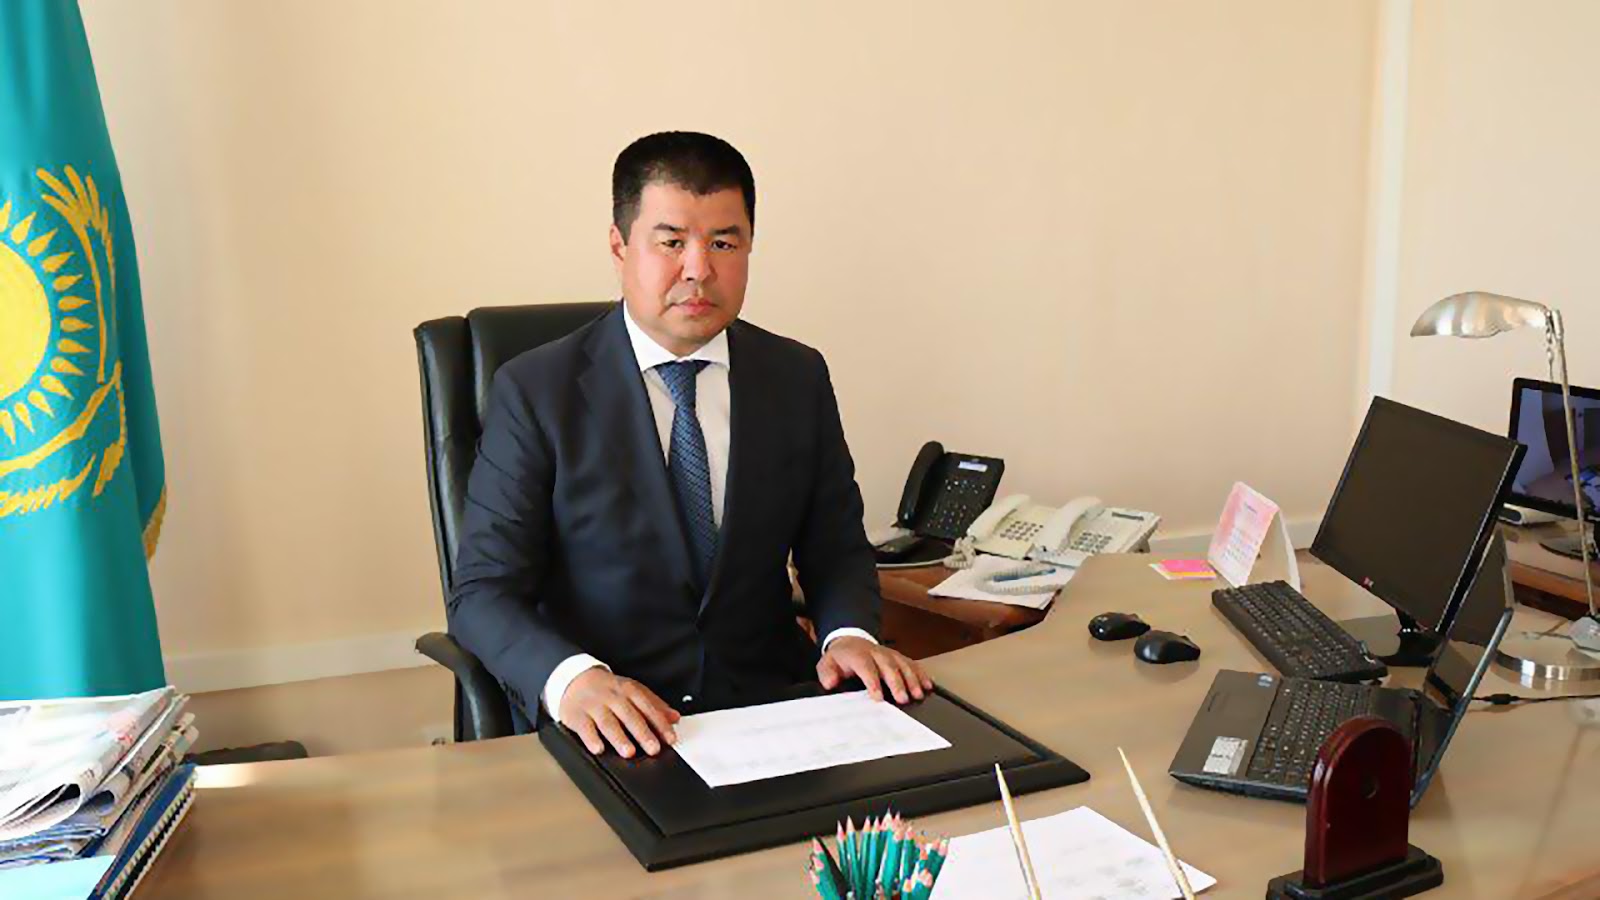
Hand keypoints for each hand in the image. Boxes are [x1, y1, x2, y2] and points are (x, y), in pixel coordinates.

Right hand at [559, 668, 680, 757]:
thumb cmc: (608, 690)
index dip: (660, 724)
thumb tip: (675, 718)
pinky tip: (598, 749)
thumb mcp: (633, 691)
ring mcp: (594, 706)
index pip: (648, 707)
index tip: (670, 739)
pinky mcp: (577, 715)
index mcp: (629, 691)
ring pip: (608, 722)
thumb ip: (655, 705)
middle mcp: (613, 698)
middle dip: (642, 733)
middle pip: (629, 715)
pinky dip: (591, 738)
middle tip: (653, 749)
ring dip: (619, 738)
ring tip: (629, 752)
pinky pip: (584, 728)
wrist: (575, 679)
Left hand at [817, 636, 932, 703]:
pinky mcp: (899, 657)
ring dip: (912, 679)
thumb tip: (830, 682)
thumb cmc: (841, 659)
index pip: (866, 667)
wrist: (850, 641)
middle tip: (903, 699)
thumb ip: (827, 673)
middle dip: (897, 682)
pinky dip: (921, 674)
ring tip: (918, 694)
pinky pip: (912, 664)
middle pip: (888, 666)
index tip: (878, 697)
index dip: (872, 682)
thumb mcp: (826, 664)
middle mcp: (876, 652)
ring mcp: (889, 654)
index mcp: (857, 655)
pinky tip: (928, 685)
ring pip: (903, 664)